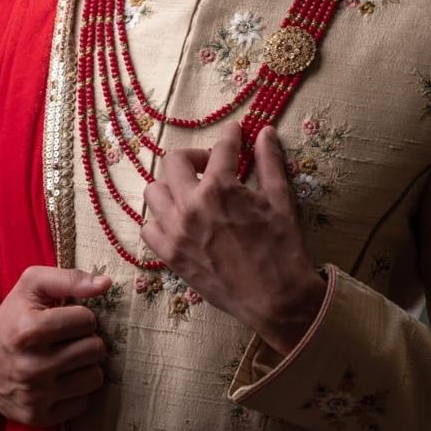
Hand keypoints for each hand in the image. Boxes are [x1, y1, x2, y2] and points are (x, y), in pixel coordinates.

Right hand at [0, 266, 111, 425]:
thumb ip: (70, 278)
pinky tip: (61, 378)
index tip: (67, 317)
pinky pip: (83, 403)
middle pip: (95, 349)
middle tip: (69, 338)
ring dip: (85, 364)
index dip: (81, 315)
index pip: (87, 320)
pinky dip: (77, 390)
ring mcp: (35, 395)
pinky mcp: (37, 417)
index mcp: (30, 329)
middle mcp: (32, 366)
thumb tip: (105, 284)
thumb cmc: (11, 316)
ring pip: (94, 377)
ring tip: (68, 357)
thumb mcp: (32, 284)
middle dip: (86, 339)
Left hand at [141, 121, 325, 355]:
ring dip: (172, 185)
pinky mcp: (170, 255)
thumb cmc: (281, 247)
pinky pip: (149, 228)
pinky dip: (161, 219)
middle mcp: (191, 205)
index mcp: (220, 188)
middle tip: (211, 165)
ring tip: (192, 192)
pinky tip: (180, 220)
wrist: (275, 298)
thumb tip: (265, 131)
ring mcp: (176, 232)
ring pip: (154, 192)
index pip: (220, 149)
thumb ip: (269, 161)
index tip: (234, 132)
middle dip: (195, 156)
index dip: (231, 136)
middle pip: (174, 161)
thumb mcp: (280, 199)